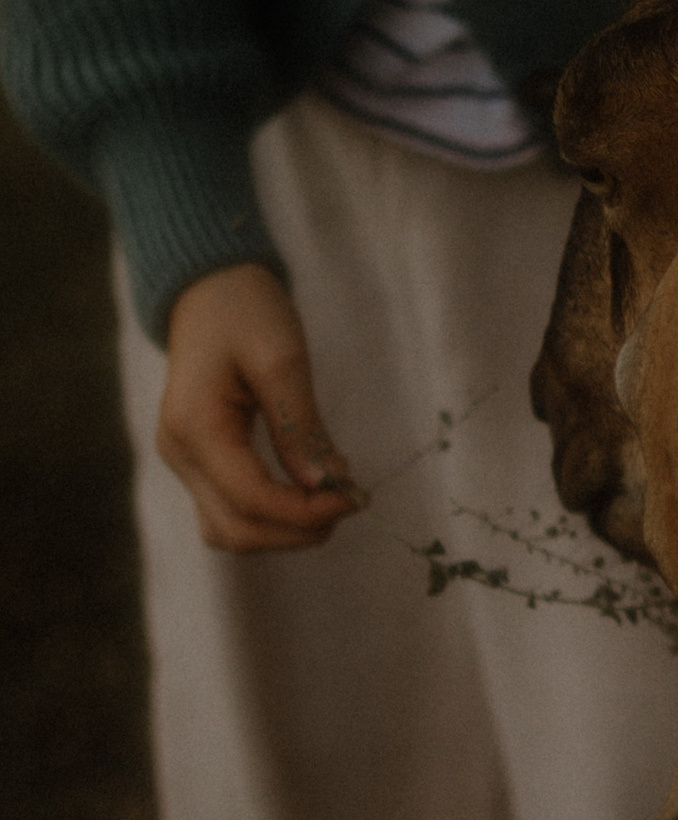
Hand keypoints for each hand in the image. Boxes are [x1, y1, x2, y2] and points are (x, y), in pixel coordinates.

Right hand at [160, 262, 365, 549]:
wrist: (208, 289)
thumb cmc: (245, 312)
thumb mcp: (282, 360)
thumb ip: (301, 426)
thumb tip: (327, 484)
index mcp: (195, 428)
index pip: (251, 499)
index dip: (307, 511)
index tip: (356, 496)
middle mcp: (180, 454)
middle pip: (235, 530)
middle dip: (297, 530)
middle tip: (350, 502)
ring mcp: (184, 460)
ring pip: (229, 529)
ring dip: (283, 530)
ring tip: (332, 499)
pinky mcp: (199, 459)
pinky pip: (231, 508)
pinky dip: (271, 513)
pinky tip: (309, 490)